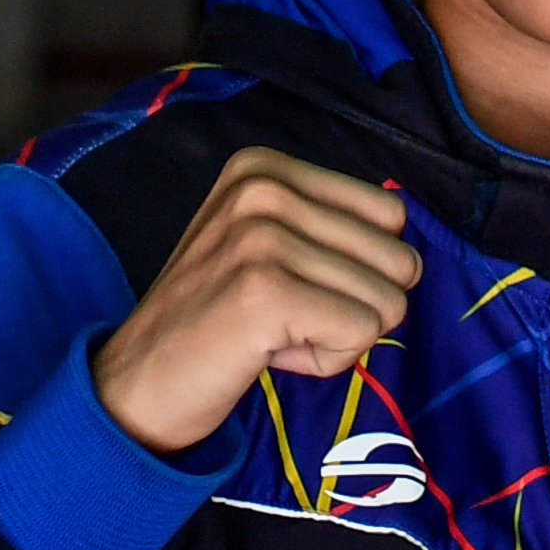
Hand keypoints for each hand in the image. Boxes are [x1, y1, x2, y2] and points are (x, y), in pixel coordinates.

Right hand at [91, 147, 422, 452]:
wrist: (136, 382)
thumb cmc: (215, 321)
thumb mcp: (266, 244)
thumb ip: (331, 229)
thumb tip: (413, 252)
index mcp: (264, 166)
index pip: (390, 215)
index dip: (358, 268)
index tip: (292, 285)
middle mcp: (263, 188)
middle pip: (396, 257)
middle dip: (354, 306)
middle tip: (283, 318)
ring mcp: (262, 237)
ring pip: (386, 300)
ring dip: (338, 336)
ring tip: (273, 333)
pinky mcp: (265, 291)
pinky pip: (361, 333)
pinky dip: (326, 360)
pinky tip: (270, 353)